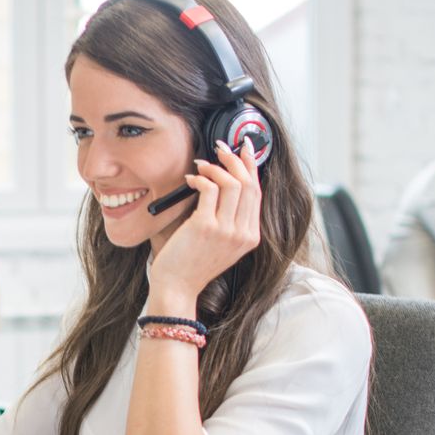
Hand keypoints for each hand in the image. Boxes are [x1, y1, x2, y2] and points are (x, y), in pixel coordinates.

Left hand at [148, 139, 261, 311]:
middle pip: (249, 184)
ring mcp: (226, 230)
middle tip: (222, 148)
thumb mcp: (221, 243)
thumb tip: (224, 182)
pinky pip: (209, 189)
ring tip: (202, 165)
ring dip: (216, 167)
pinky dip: (200, 178)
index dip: (251, 167)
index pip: (257, 193)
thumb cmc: (192, 265)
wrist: (177, 287)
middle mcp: (242, 233)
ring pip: (232, 183)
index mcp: (250, 237)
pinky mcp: (206, 226)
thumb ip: (229, 219)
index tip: (245, 149)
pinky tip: (191, 179)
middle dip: (236, 159)